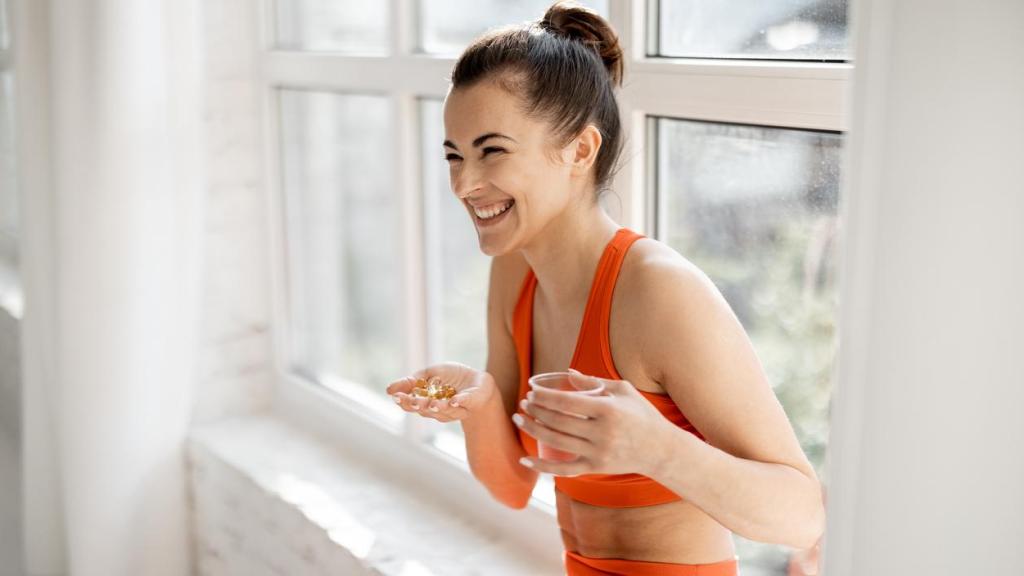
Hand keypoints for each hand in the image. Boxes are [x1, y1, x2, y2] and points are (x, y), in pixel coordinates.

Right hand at [386, 362, 494, 422]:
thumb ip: (412, 381)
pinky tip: (453, 401)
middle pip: (427, 410)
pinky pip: (465, 403)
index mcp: (428, 403)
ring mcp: (456, 408)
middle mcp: (440, 409)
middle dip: (419, 406)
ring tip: (431, 403)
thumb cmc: (452, 378)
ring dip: (437, 407)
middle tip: (411, 402)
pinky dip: (459, 402)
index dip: (404, 402)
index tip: (395, 396)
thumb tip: (388, 389)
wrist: (479, 381)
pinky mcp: (472, 402)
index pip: (413, 404)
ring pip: (445, 410)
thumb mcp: (430, 374)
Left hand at [515, 368, 671, 476]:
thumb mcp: (623, 391)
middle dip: (535, 411)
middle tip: (523, 404)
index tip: (531, 392)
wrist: (661, 450)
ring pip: (556, 442)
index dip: (545, 397)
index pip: (566, 402)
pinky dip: (541, 467)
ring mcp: (597, 453)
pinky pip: (563, 470)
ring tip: (520, 420)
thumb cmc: (642, 415)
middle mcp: (601, 433)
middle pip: (557, 421)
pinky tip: (524, 460)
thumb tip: (567, 373)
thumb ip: (594, 382)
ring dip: (534, 430)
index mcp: (607, 410)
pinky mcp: (595, 468)